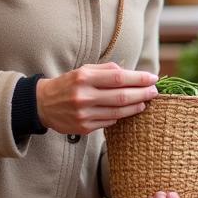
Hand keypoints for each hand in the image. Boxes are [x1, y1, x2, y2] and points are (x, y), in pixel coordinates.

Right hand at [36, 63, 158, 134]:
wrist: (42, 104)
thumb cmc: (69, 83)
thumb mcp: (84, 70)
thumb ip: (107, 70)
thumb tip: (133, 73)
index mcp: (84, 78)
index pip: (119, 78)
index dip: (139, 78)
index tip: (153, 78)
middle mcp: (83, 96)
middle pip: (122, 96)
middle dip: (142, 93)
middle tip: (155, 92)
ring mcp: (83, 114)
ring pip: (118, 112)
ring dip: (135, 107)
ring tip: (145, 102)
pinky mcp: (84, 127)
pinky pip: (109, 122)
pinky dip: (120, 117)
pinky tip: (127, 112)